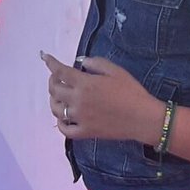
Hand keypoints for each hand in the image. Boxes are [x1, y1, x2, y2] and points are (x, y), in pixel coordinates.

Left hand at [41, 52, 161, 146]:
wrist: (143, 118)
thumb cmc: (132, 92)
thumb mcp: (115, 71)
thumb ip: (95, 63)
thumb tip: (80, 62)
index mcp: (84, 84)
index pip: (60, 71)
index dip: (51, 63)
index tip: (45, 57)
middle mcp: (78, 100)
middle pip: (55, 90)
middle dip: (52, 81)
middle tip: (57, 78)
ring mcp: (80, 118)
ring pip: (56, 109)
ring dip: (54, 100)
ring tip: (59, 96)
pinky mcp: (85, 132)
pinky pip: (65, 130)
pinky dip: (60, 123)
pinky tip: (62, 117)